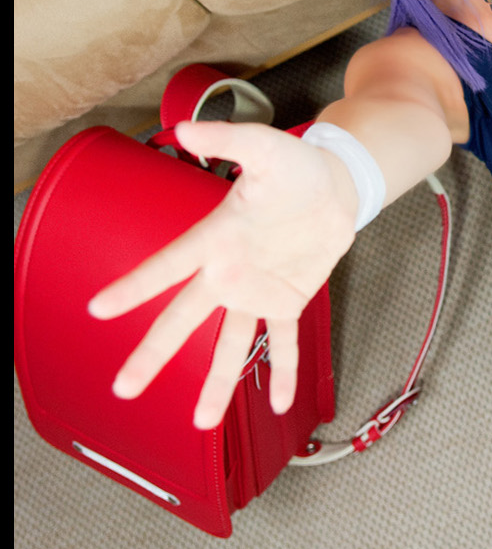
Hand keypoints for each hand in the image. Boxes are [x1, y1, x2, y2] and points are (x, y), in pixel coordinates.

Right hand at [88, 121, 357, 429]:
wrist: (334, 186)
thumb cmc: (294, 166)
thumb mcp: (265, 146)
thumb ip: (227, 139)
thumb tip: (186, 128)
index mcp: (216, 239)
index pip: (167, 267)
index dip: (134, 287)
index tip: (99, 309)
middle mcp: (228, 272)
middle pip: (184, 320)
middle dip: (154, 353)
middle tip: (125, 387)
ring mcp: (256, 291)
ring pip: (230, 345)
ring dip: (216, 383)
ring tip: (200, 421)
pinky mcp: (287, 301)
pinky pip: (282, 342)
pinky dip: (283, 372)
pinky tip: (280, 403)